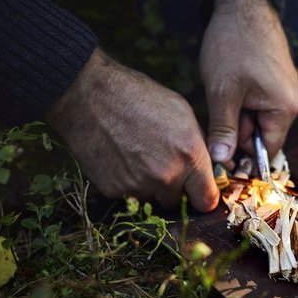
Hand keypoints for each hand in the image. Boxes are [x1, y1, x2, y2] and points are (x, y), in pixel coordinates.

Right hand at [46, 48, 218, 211]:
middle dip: (174, 187)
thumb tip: (208, 168)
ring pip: (153, 199)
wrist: (88, 95)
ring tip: (139, 155)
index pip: (206, 200)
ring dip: (150, 186)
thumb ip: (198, 146)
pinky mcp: (114, 191)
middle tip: (161, 162)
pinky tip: (121, 158)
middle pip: (177, 201)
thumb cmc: (138, 96)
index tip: (199, 191)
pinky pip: (129, 195)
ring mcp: (139, 186)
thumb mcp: (181, 112)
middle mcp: (166, 176)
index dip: (204, 197)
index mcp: (189, 156)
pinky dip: (128, 183)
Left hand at [200, 0, 297, 163]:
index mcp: (285, 108)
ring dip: (241, 115)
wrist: (242, 5)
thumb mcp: (222, 93)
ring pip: (260, 120)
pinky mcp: (280, 82)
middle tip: (221, 108)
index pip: (267, 150)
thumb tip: (221, 160)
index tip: (220, 147)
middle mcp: (294, 102)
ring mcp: (288, 91)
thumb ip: (223, 130)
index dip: (243, 153)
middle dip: (240, 130)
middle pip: (264, 136)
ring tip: (227, 92)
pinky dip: (246, 102)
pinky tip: (234, 85)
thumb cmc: (233, 45)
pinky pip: (262, 105)